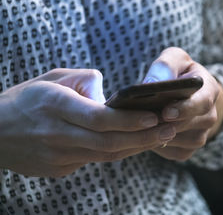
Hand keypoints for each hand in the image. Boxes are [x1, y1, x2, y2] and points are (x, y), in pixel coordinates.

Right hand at [0, 68, 175, 176]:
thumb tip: (114, 95)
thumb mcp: (52, 78)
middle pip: (109, 141)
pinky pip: (94, 160)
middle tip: (171, 129)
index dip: (129, 120)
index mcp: (54, 105)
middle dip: (144, 137)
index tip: (155, 116)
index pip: (99, 118)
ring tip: (162, 136)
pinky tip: (136, 143)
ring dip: (136, 146)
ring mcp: (57, 156)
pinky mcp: (58, 169)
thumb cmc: (27, 99)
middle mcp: (56, 133)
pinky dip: (118, 152)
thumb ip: (85, 80)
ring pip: (105, 155)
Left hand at [144, 47, 222, 160]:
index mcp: (209, 91)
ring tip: (136, 126)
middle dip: (165, 123)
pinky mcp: (187, 150)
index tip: (166, 112)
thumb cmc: (178, 72)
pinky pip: (170, 151)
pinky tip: (141, 133)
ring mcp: (200, 135)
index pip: (202, 103)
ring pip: (178, 141)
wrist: (185, 94)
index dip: (184, 109)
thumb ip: (165, 65)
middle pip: (189, 125)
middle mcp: (209, 116)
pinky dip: (155, 144)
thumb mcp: (174, 59)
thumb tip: (151, 83)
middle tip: (142, 121)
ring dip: (157, 134)